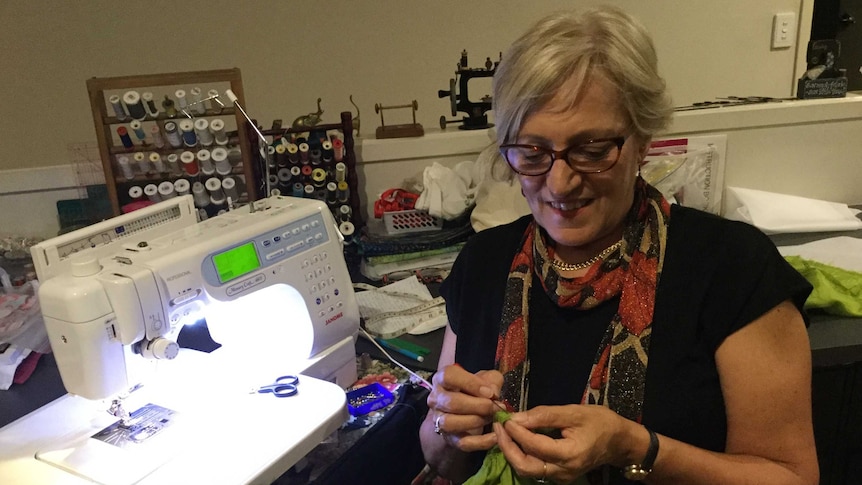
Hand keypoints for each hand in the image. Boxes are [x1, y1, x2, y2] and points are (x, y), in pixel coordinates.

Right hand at [426, 365, 503, 451]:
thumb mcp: (487, 379)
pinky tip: (495, 436)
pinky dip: (480, 442)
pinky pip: (462, 442)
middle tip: (495, 407)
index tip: (490, 392)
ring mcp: (439, 420)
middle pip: (451, 402)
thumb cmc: (476, 390)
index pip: (449, 376)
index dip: (470, 384)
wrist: (468, 411)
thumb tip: (493, 393)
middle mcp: (436, 399)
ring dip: (476, 421)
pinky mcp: (449, 438)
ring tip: (492, 418)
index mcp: (442, 378)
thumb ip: (492, 381)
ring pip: (450, 423)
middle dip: (478, 406)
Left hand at [495, 404, 629, 482]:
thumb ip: (544, 415)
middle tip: (498, 426)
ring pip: (527, 470)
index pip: (534, 446)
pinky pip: (534, 469)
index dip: (516, 432)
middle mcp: (563, 471)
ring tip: (503, 431)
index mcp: (570, 454)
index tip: (504, 418)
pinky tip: (516, 439)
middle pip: (525, 466)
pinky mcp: (558, 476)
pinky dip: (521, 455)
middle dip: (507, 447)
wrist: (619, 441)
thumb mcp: (573, 412)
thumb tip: (517, 418)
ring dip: (512, 451)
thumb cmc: (600, 422)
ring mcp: (561, 477)